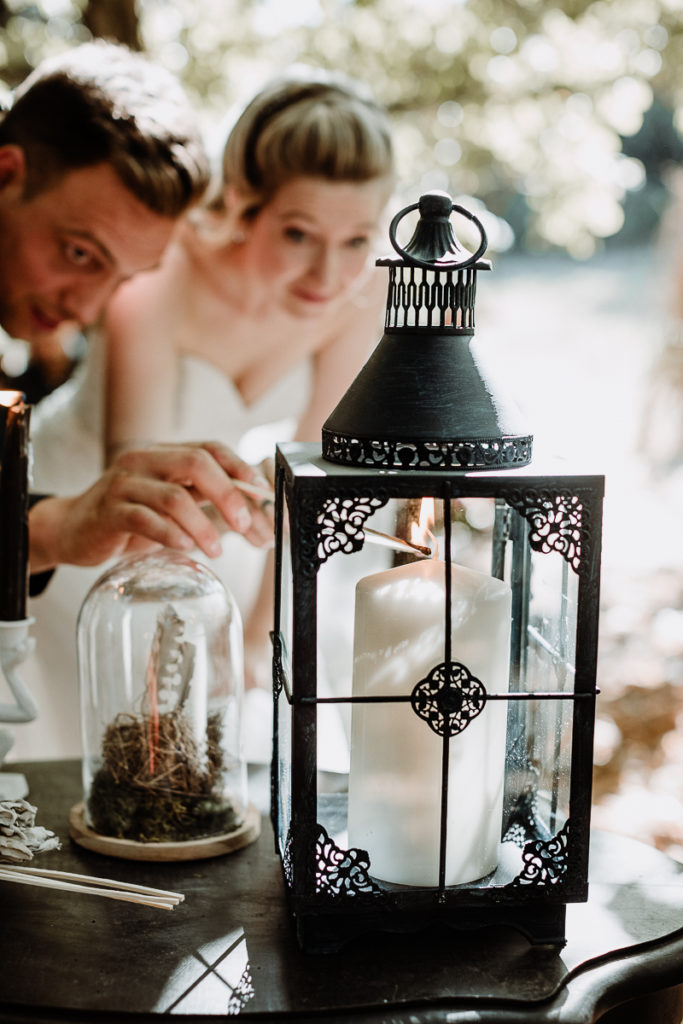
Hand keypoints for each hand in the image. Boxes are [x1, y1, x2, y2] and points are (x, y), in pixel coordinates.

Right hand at [28, 441, 273, 571]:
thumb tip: (254, 515)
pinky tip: (186, 548)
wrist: (73, 529)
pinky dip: (171, 534)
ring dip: (203, 525)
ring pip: (174, 496)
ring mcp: (124, 484)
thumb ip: (205, 501)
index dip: (239, 467)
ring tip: (217, 550)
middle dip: (228, 494)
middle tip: (246, 525)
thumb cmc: (129, 516)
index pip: (208, 448)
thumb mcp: (169, 502)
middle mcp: (144, 461)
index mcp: (163, 453)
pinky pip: (145, 520)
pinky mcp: (108, 512)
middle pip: (196, 464)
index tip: (262, 491)